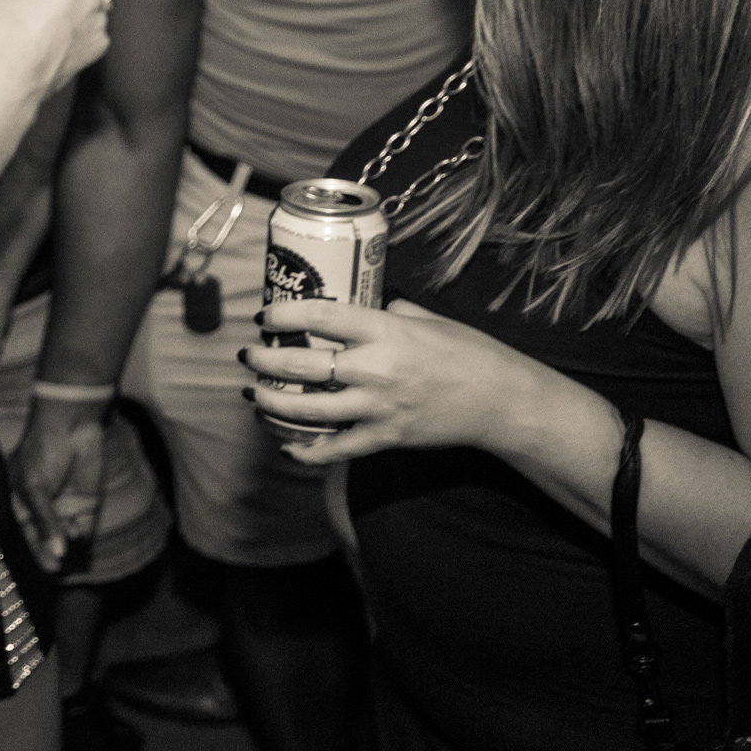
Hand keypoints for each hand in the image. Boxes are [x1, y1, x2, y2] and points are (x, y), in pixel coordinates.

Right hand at [8, 401, 107, 571]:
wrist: (72, 428)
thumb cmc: (41, 454)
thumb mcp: (34, 488)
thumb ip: (45, 521)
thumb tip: (57, 552)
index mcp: (20, 503)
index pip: (23, 532)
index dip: (31, 550)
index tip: (40, 567)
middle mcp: (42, 509)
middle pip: (44, 539)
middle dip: (49, 553)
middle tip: (55, 567)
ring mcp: (64, 507)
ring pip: (65, 536)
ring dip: (65, 541)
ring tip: (65, 534)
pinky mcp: (85, 505)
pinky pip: (83, 527)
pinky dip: (81, 533)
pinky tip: (76, 528)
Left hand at [244, 296, 559, 465]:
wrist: (502, 402)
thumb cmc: (468, 354)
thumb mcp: (429, 319)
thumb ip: (390, 311)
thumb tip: (359, 300)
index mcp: (386, 331)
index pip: (319, 316)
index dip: (282, 314)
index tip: (264, 316)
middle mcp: (376, 369)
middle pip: (301, 365)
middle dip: (264, 360)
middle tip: (249, 356)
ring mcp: (377, 407)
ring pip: (306, 409)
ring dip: (271, 404)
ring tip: (254, 395)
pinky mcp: (384, 438)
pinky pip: (334, 449)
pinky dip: (305, 451)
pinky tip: (286, 445)